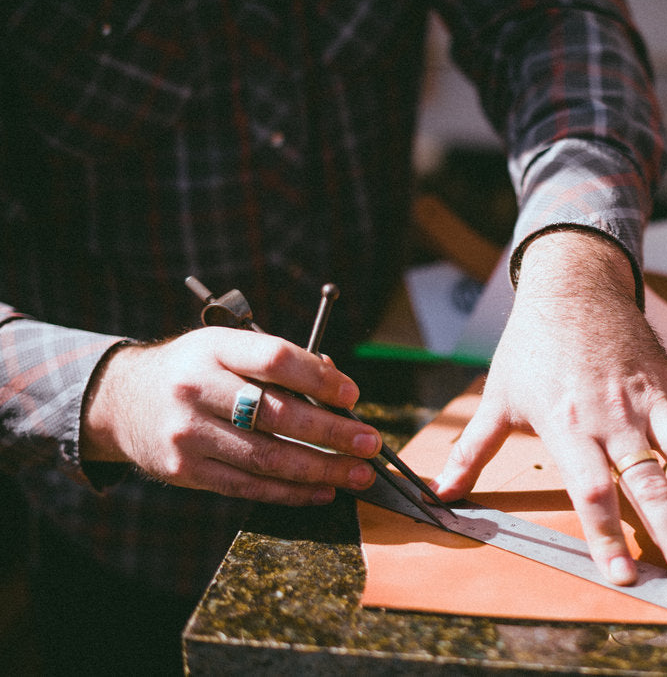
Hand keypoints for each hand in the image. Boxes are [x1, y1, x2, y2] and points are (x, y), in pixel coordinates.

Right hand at [80, 327, 380, 504]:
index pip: (274, 359)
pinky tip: (322, 490)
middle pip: (276, 414)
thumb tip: (337, 385)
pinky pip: (248, 486)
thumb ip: (277, 362)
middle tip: (369, 443)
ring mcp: (188, 433)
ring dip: (320, 469)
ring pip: (266, 458)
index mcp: (214, 349)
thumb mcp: (226, 348)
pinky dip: (291, 492)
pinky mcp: (185, 470)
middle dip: (332, 432)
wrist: (123, 401)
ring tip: (357, 474)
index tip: (352, 395)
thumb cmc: (195, 370)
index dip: (319, 378)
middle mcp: (196, 389)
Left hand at [431, 230, 666, 588]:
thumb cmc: (532, 343)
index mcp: (568, 423)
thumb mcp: (498, 396)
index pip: (593, 489)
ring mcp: (647, 401)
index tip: (624, 576)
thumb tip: (439, 493)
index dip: (608, 535)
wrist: (574, 285)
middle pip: (651, 483)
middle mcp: (614, 416)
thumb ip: (472, 450)